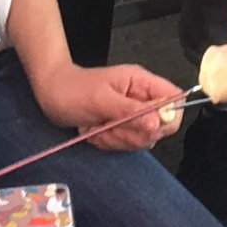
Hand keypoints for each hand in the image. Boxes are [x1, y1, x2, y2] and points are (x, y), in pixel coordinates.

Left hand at [29, 55, 184, 150]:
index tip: (146, 125)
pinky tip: (96, 132)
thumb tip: (158, 122)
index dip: (168, 116)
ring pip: (143, 138)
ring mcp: (133, 114)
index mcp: (141, 82)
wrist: (52, 94)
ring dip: (119, 139)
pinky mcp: (122, 127)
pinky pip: (127, 144)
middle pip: (161, 125)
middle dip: (135, 133)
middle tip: (111, 125)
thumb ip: (131, 111)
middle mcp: (141, 98)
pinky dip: (110, 143)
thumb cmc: (73, 90)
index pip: (175, 99)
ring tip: (99, 127)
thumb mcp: (101, 99)